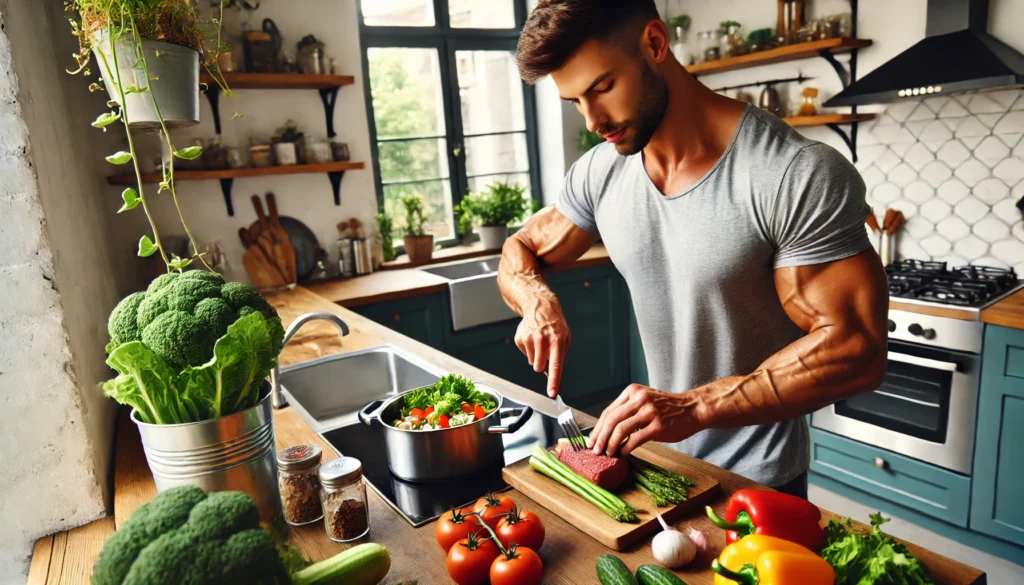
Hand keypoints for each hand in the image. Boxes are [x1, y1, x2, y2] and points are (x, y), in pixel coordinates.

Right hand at [514, 298, 570, 397]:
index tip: (552, 393)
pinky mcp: (520, 338)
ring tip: (540, 343)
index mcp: (557, 341)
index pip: (555, 365)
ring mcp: (529, 339)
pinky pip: (525, 355)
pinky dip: (529, 350)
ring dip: (536, 356)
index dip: (553, 380)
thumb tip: (550, 372)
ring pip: (532, 362)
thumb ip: (560, 355)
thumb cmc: (555, 324)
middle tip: (546, 352)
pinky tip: (532, 339)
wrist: (540, 306)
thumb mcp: (565, 337)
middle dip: (543, 364)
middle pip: (539, 368)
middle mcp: (542, 340)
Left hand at [587, 384, 701, 456]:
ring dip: (610, 444)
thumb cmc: (667, 408)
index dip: (598, 428)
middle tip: (594, 450)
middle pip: (611, 420)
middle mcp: (639, 399)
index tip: (591, 440)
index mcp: (632, 392)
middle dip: (600, 437)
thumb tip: (606, 430)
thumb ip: (628, 410)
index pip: (608, 411)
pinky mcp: (658, 426)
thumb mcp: (645, 400)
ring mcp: (649, 412)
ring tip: (607, 454)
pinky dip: (625, 448)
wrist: (693, 408)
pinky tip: (622, 454)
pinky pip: (635, 439)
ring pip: (620, 429)